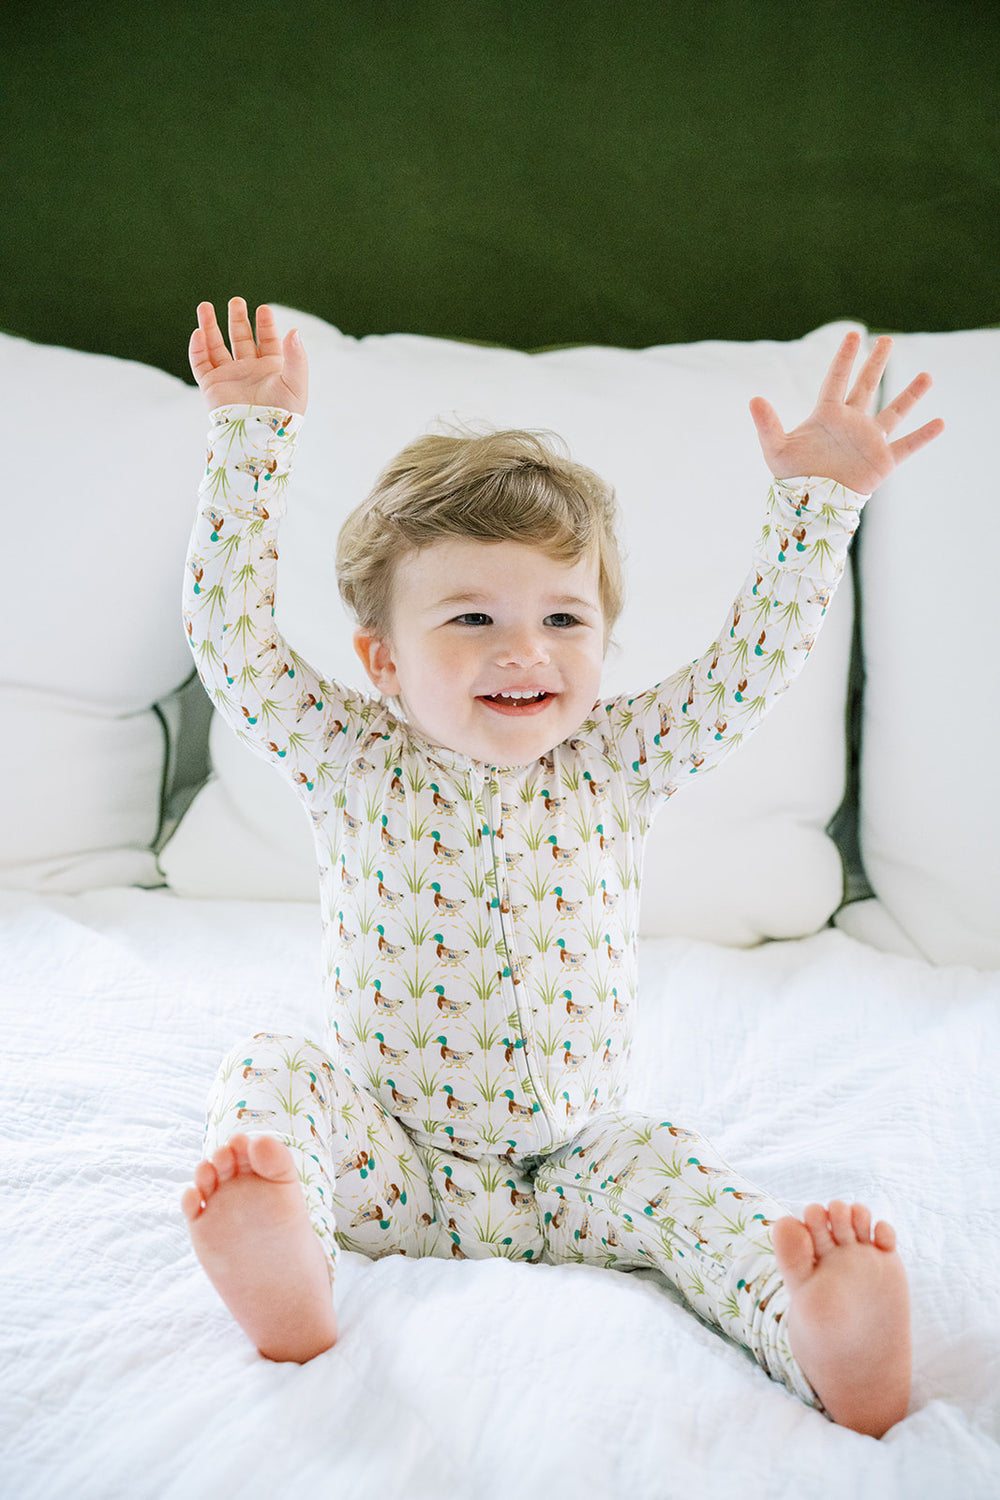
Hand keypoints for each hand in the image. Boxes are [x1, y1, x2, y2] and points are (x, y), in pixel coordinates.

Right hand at [188, 298, 308, 414]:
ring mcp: (229, 377)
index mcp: (271, 370)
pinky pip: (201, 363)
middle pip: (240, 339)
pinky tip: (199, 333)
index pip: (267, 341)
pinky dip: (197, 348)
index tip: (263, 309)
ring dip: (210, 327)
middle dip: (237, 319)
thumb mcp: (295, 384)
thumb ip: (296, 357)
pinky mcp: (212, 386)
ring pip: (216, 347)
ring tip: (205, 306)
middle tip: (236, 301)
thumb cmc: (282, 415)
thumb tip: (294, 331)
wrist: (259, 437)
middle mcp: (249, 371)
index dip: (265, 325)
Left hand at [749, 332, 943, 493]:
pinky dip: (923, 435)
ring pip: (894, 412)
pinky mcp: (882, 460)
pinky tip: (941, 422)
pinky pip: (907, 445)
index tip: (853, 335)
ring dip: (910, 394)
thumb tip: (753, 399)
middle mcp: (851, 423)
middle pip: (866, 387)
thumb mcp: (776, 449)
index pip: (837, 380)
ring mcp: (869, 440)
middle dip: (876, 364)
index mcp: (827, 415)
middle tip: (886, 340)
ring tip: (927, 376)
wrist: (810, 506)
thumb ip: (767, 424)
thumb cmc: (792, 478)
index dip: (845, 358)